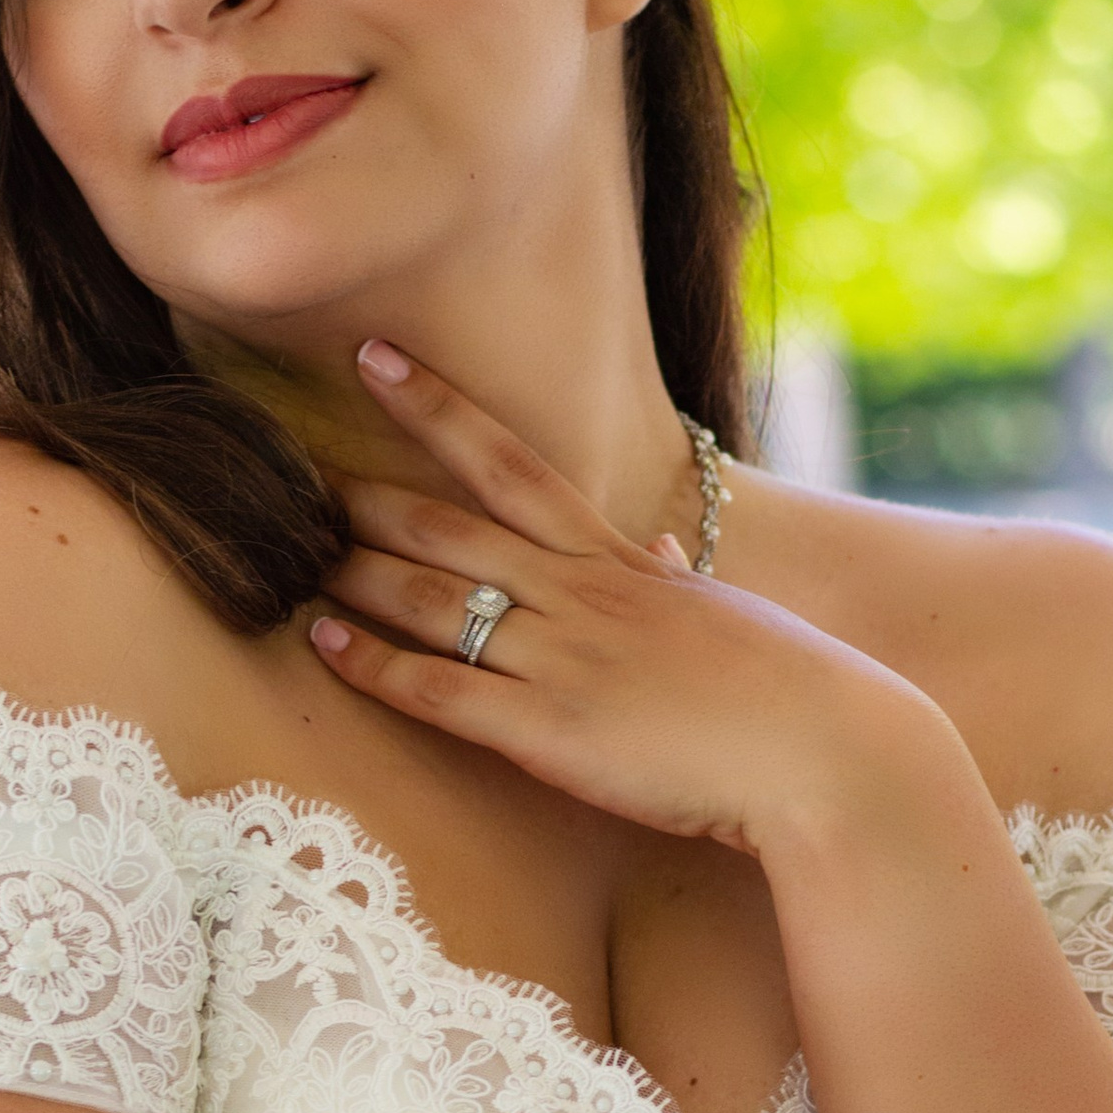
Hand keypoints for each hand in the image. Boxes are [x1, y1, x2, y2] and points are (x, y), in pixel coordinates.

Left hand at [310, 345, 936, 861]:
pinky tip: (322, 644)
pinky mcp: (550, 733)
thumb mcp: (722, 614)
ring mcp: (563, 659)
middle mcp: (581, 595)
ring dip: (353, 574)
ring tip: (284, 552)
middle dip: (362, 494)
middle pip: (448, 526)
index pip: (511, 462)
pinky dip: (374, 666)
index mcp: (620, 562)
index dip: (435, 407)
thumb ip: (671, 576)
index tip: (375, 359)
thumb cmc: (789, 689)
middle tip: (285, 465)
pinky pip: (441, 692)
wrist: (828, 753)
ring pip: (433, 599)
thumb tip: (651, 542)